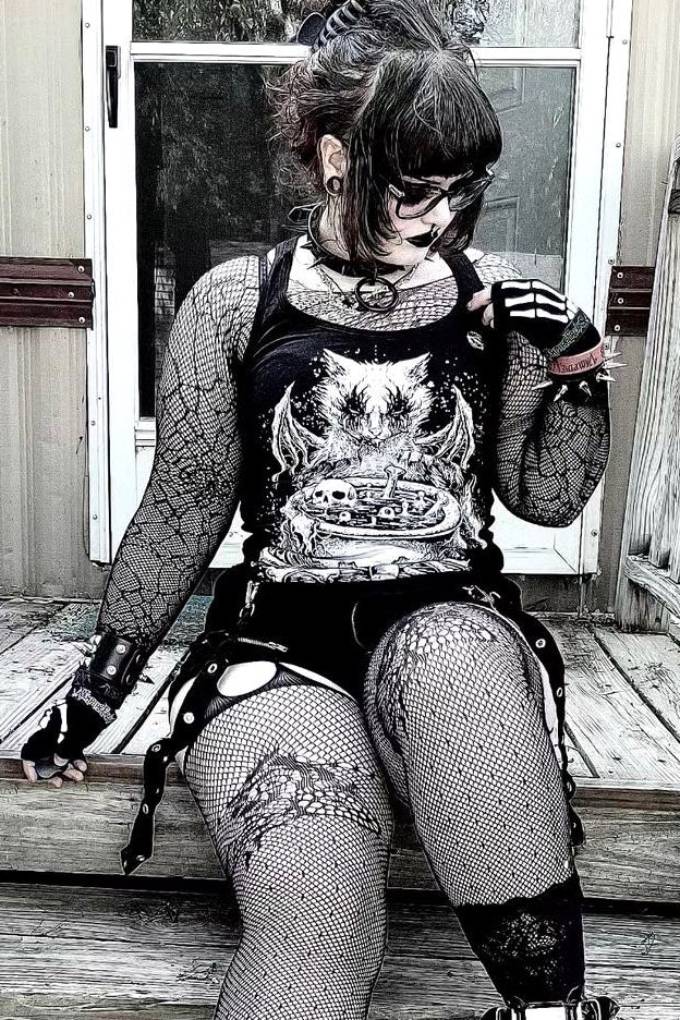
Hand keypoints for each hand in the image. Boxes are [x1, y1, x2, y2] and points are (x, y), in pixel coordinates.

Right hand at [21, 693, 105, 787]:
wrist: (99, 702)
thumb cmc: (84, 714)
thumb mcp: (74, 732)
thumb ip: (65, 748)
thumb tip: (58, 762)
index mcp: (44, 729)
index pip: (29, 750)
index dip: (29, 765)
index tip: (34, 778)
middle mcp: (50, 734)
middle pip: (45, 758)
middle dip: (53, 772)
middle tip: (60, 782)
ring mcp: (61, 737)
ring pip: (59, 758)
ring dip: (67, 769)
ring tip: (78, 776)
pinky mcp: (73, 739)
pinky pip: (70, 754)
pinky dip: (75, 761)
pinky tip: (83, 766)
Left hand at [467, 278, 585, 354]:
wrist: (574, 335)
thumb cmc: (550, 323)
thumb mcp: (530, 308)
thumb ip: (513, 304)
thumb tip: (488, 306)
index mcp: (533, 287)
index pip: (504, 285)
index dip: (486, 293)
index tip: (472, 302)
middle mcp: (536, 292)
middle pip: (504, 291)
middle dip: (485, 299)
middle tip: (473, 309)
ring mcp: (540, 304)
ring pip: (508, 304)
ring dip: (493, 313)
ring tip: (487, 322)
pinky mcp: (543, 318)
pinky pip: (517, 317)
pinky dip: (503, 322)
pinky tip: (497, 327)